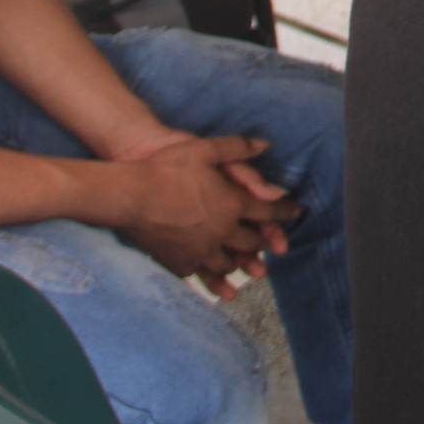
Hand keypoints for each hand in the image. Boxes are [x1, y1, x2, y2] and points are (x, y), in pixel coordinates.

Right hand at [117, 135, 300, 297]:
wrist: (129, 196)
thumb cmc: (166, 168)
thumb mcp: (205, 149)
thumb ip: (237, 147)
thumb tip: (264, 145)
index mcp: (232, 204)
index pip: (267, 211)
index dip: (283, 212)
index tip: (294, 213)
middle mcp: (221, 231)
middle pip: (250, 242)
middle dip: (264, 242)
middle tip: (272, 243)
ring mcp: (200, 250)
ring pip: (228, 264)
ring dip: (239, 263)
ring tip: (246, 265)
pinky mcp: (179, 262)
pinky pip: (200, 274)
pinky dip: (211, 278)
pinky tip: (213, 278)